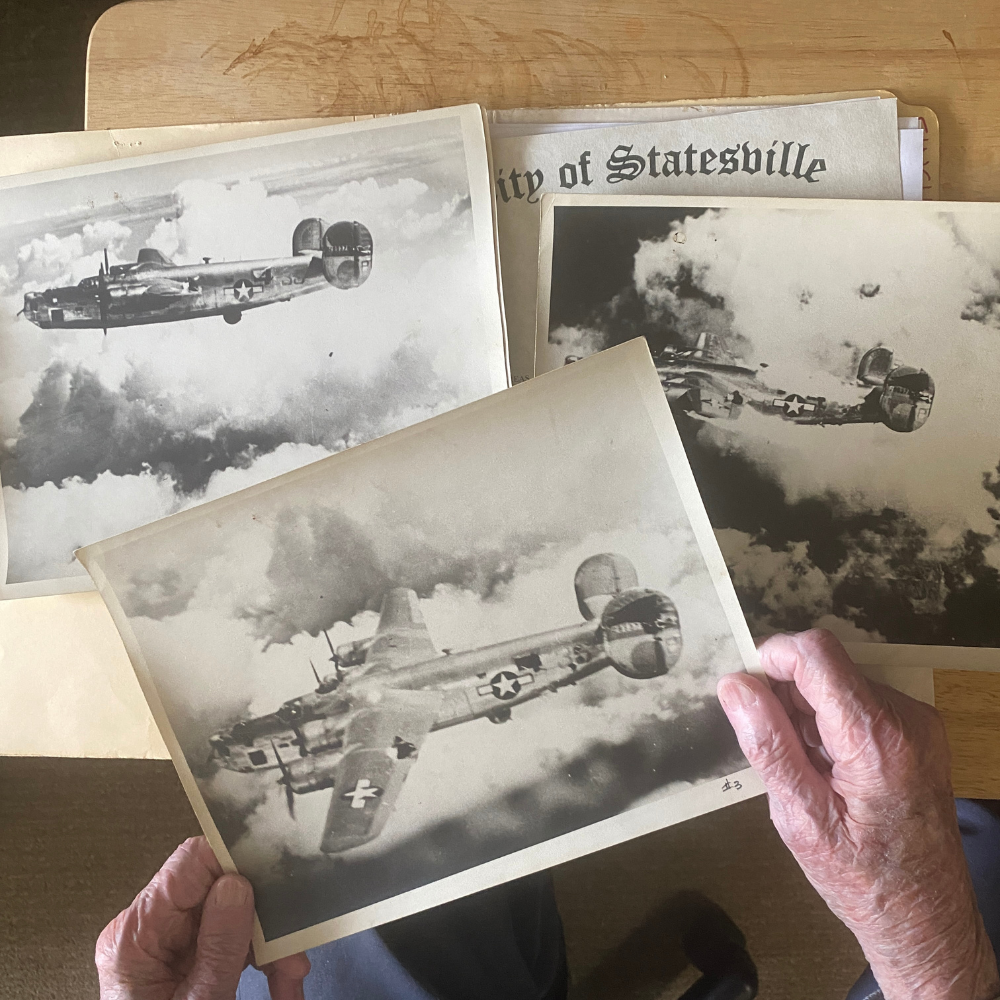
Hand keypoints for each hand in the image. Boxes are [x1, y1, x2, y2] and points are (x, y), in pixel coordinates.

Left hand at [96, 836, 309, 999]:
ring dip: (269, 947)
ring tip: (290, 980)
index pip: (189, 863)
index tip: (278, 874)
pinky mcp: (183, 962)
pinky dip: (258, 962)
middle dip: (263, 919)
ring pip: (232, 918)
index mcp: (137, 934)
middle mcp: (148, 931)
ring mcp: (165, 946)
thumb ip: (218, 944)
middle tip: (293, 950)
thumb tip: (236, 884)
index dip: (236, 860)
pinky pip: (228, 943)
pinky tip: (281, 986)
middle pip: (219, 892)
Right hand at [717, 629, 999, 999]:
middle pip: (827, 666)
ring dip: (807, 709)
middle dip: (786, 692)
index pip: (816, 653)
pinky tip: (827, 767)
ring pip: (840, 681)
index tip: (744, 691)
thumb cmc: (861, 879)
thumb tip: (734, 685)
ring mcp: (917, 722)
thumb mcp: (800, 819)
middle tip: (773, 745)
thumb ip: (768, 744)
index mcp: (875, 738)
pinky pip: (860, 699)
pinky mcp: (919, 731)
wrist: (927, 918)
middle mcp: (905, 718)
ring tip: (804, 765)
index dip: (771, 658)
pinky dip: (831, 720)